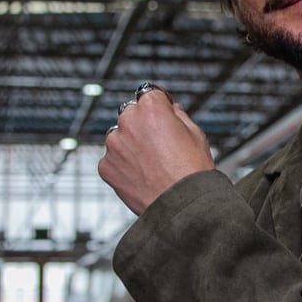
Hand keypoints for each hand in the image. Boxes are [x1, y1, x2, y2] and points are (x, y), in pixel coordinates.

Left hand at [98, 87, 215, 215]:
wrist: (182, 206)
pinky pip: (113, 159)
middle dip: (142, 124)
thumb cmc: (193, 171)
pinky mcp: (105, 166)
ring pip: (119, 137)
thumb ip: (178, 115)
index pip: (150, 94)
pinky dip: (123, 165)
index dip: (159, 106)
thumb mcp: (196, 134)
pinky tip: (142, 176)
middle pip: (131, 114)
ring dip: (130, 145)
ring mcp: (114, 144)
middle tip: (159, 146)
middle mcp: (128, 121)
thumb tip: (170, 108)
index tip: (164, 116)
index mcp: (151, 107)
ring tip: (151, 164)